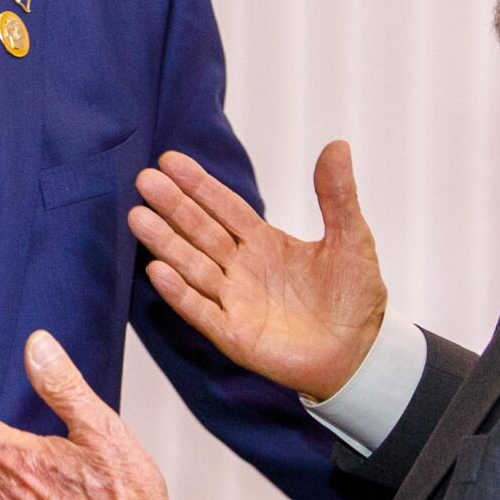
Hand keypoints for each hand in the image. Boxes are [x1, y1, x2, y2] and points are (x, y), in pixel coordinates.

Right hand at [128, 141, 386, 401]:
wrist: (361, 354)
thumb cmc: (355, 297)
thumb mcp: (351, 239)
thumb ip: (337, 196)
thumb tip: (337, 145)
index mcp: (264, 243)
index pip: (225, 207)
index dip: (199, 185)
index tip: (170, 159)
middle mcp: (241, 268)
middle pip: (200, 231)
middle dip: (173, 206)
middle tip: (144, 180)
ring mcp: (234, 301)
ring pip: (193, 266)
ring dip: (166, 243)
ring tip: (138, 217)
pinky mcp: (234, 335)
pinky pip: (201, 311)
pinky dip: (180, 293)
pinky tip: (157, 270)